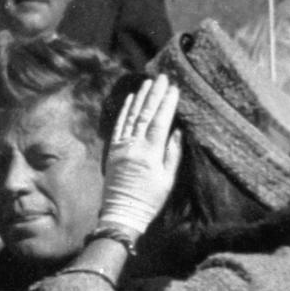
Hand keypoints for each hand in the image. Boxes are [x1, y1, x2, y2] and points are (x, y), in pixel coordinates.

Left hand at [100, 75, 181, 236]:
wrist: (122, 214)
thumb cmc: (149, 200)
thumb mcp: (168, 179)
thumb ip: (172, 154)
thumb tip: (177, 131)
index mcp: (149, 154)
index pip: (159, 122)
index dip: (167, 104)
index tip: (174, 88)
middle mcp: (133, 147)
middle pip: (145, 115)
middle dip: (155, 94)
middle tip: (162, 77)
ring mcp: (121, 147)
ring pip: (131, 117)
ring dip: (140, 98)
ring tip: (148, 82)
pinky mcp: (112, 151)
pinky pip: (119, 126)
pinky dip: (125, 111)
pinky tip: (131, 99)